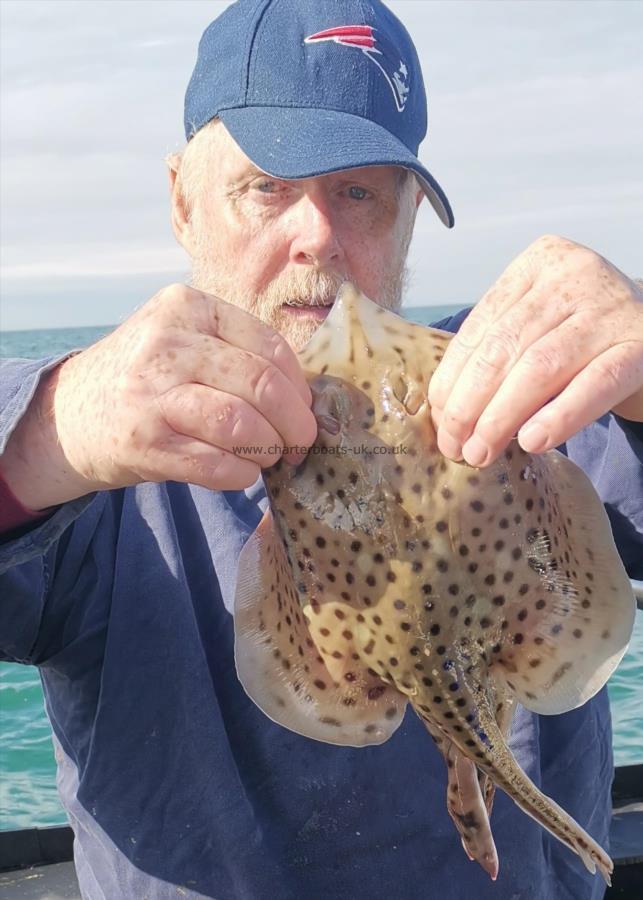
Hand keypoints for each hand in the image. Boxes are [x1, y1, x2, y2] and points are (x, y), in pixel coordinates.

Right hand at [2, 284, 316, 507]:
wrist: (67, 416)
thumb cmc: (145, 381)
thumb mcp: (184, 342)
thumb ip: (237, 355)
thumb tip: (307, 398)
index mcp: (188, 306)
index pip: (270, 346)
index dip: (300, 388)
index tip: (306, 413)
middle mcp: (167, 342)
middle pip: (262, 385)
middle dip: (295, 424)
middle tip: (299, 445)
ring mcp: (151, 392)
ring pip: (242, 424)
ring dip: (268, 450)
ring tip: (268, 458)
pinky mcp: (142, 441)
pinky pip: (215, 465)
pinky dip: (240, 475)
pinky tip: (241, 473)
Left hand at [428, 235, 642, 466]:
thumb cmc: (583, 336)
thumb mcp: (539, 325)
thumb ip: (498, 350)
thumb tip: (445, 408)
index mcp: (539, 263)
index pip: (482, 324)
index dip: (453, 376)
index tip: (438, 417)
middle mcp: (575, 274)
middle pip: (505, 346)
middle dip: (470, 403)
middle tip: (456, 446)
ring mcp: (611, 307)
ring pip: (540, 367)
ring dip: (502, 417)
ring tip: (482, 452)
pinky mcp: (642, 344)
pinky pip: (594, 385)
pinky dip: (559, 416)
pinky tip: (532, 441)